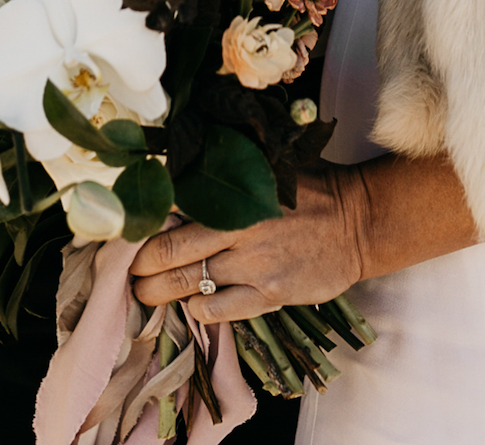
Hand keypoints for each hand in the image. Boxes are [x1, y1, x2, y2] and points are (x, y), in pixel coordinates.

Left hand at [130, 168, 369, 322]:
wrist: (360, 223)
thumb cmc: (311, 194)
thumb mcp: (271, 173)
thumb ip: (228, 177)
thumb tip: (178, 175)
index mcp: (238, 197)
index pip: (171, 214)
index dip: (140, 231)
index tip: (125, 240)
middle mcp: (241, 232)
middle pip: (167, 256)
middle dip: (139, 269)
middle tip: (128, 273)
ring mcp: (255, 268)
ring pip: (186, 287)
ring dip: (157, 294)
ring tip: (146, 294)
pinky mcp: (269, 296)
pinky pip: (215, 310)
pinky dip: (196, 309)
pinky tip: (194, 303)